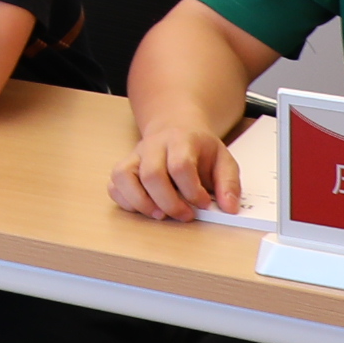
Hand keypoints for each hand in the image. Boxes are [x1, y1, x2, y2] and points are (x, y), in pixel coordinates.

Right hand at [109, 117, 245, 220]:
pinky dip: (125, 201)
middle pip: (151, 174)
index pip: (180, 165)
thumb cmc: (199, 148)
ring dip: (142, 203)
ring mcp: (135, 156)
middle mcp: (153, 146)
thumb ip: (229, 183)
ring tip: (160, 214)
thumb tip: (229, 207)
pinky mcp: (124, 167)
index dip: (192, 190)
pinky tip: (144, 208)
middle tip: (185, 215)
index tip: (203, 204)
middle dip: (169, 203)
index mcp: (181, 140)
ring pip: (124, 177)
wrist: (175, 127)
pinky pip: (114, 185)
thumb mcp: (223, 159)